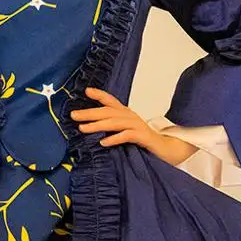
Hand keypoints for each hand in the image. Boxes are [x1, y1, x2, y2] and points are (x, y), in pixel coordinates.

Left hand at [70, 87, 196, 165]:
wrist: (167, 149)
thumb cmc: (143, 141)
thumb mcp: (125, 131)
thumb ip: (112, 128)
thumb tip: (90, 127)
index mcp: (126, 114)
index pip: (111, 101)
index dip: (99, 95)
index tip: (86, 91)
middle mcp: (131, 116)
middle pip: (108, 112)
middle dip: (90, 113)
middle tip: (73, 115)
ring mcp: (138, 126)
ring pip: (115, 123)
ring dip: (98, 125)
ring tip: (83, 128)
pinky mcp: (143, 137)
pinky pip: (127, 136)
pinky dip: (115, 138)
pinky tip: (103, 142)